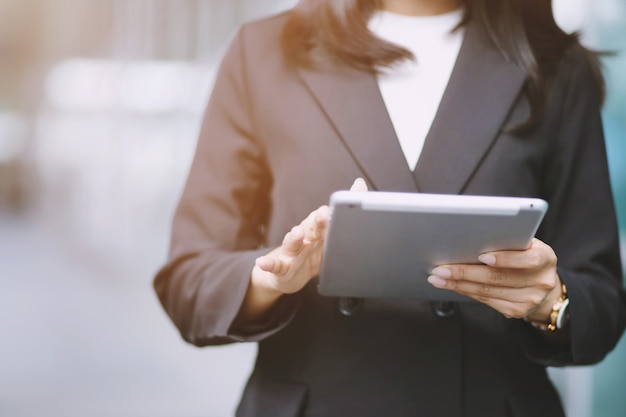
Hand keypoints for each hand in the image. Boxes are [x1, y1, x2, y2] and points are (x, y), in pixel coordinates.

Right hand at [242, 178, 367, 317]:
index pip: (323, 219)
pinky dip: (268, 264)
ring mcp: (291, 252)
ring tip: (296, 233)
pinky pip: (274, 265)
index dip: (330, 215)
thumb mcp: (330, 235)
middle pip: (310, 227)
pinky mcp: (281, 267)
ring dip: (294, 238)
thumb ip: (344, 212)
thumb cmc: (312, 250)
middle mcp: (303, 237)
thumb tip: (360, 182)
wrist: (287, 274)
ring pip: (292, 244)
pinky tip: (262, 262)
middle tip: (323, 215)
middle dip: (317, 222)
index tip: (335, 208)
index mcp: (316, 229)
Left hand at [427, 238, 561, 321]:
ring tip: (438, 277)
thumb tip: (469, 240)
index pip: (527, 259)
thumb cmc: (527, 256)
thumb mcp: (526, 244)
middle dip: (465, 272)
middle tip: (442, 268)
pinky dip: (465, 292)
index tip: (482, 256)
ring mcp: (530, 299)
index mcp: (545, 258)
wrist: (543, 284)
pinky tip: (451, 286)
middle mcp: (541, 281)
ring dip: (458, 284)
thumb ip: (508, 241)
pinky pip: (486, 301)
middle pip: (498, 278)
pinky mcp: (517, 311)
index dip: (504, 258)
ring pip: (487, 292)